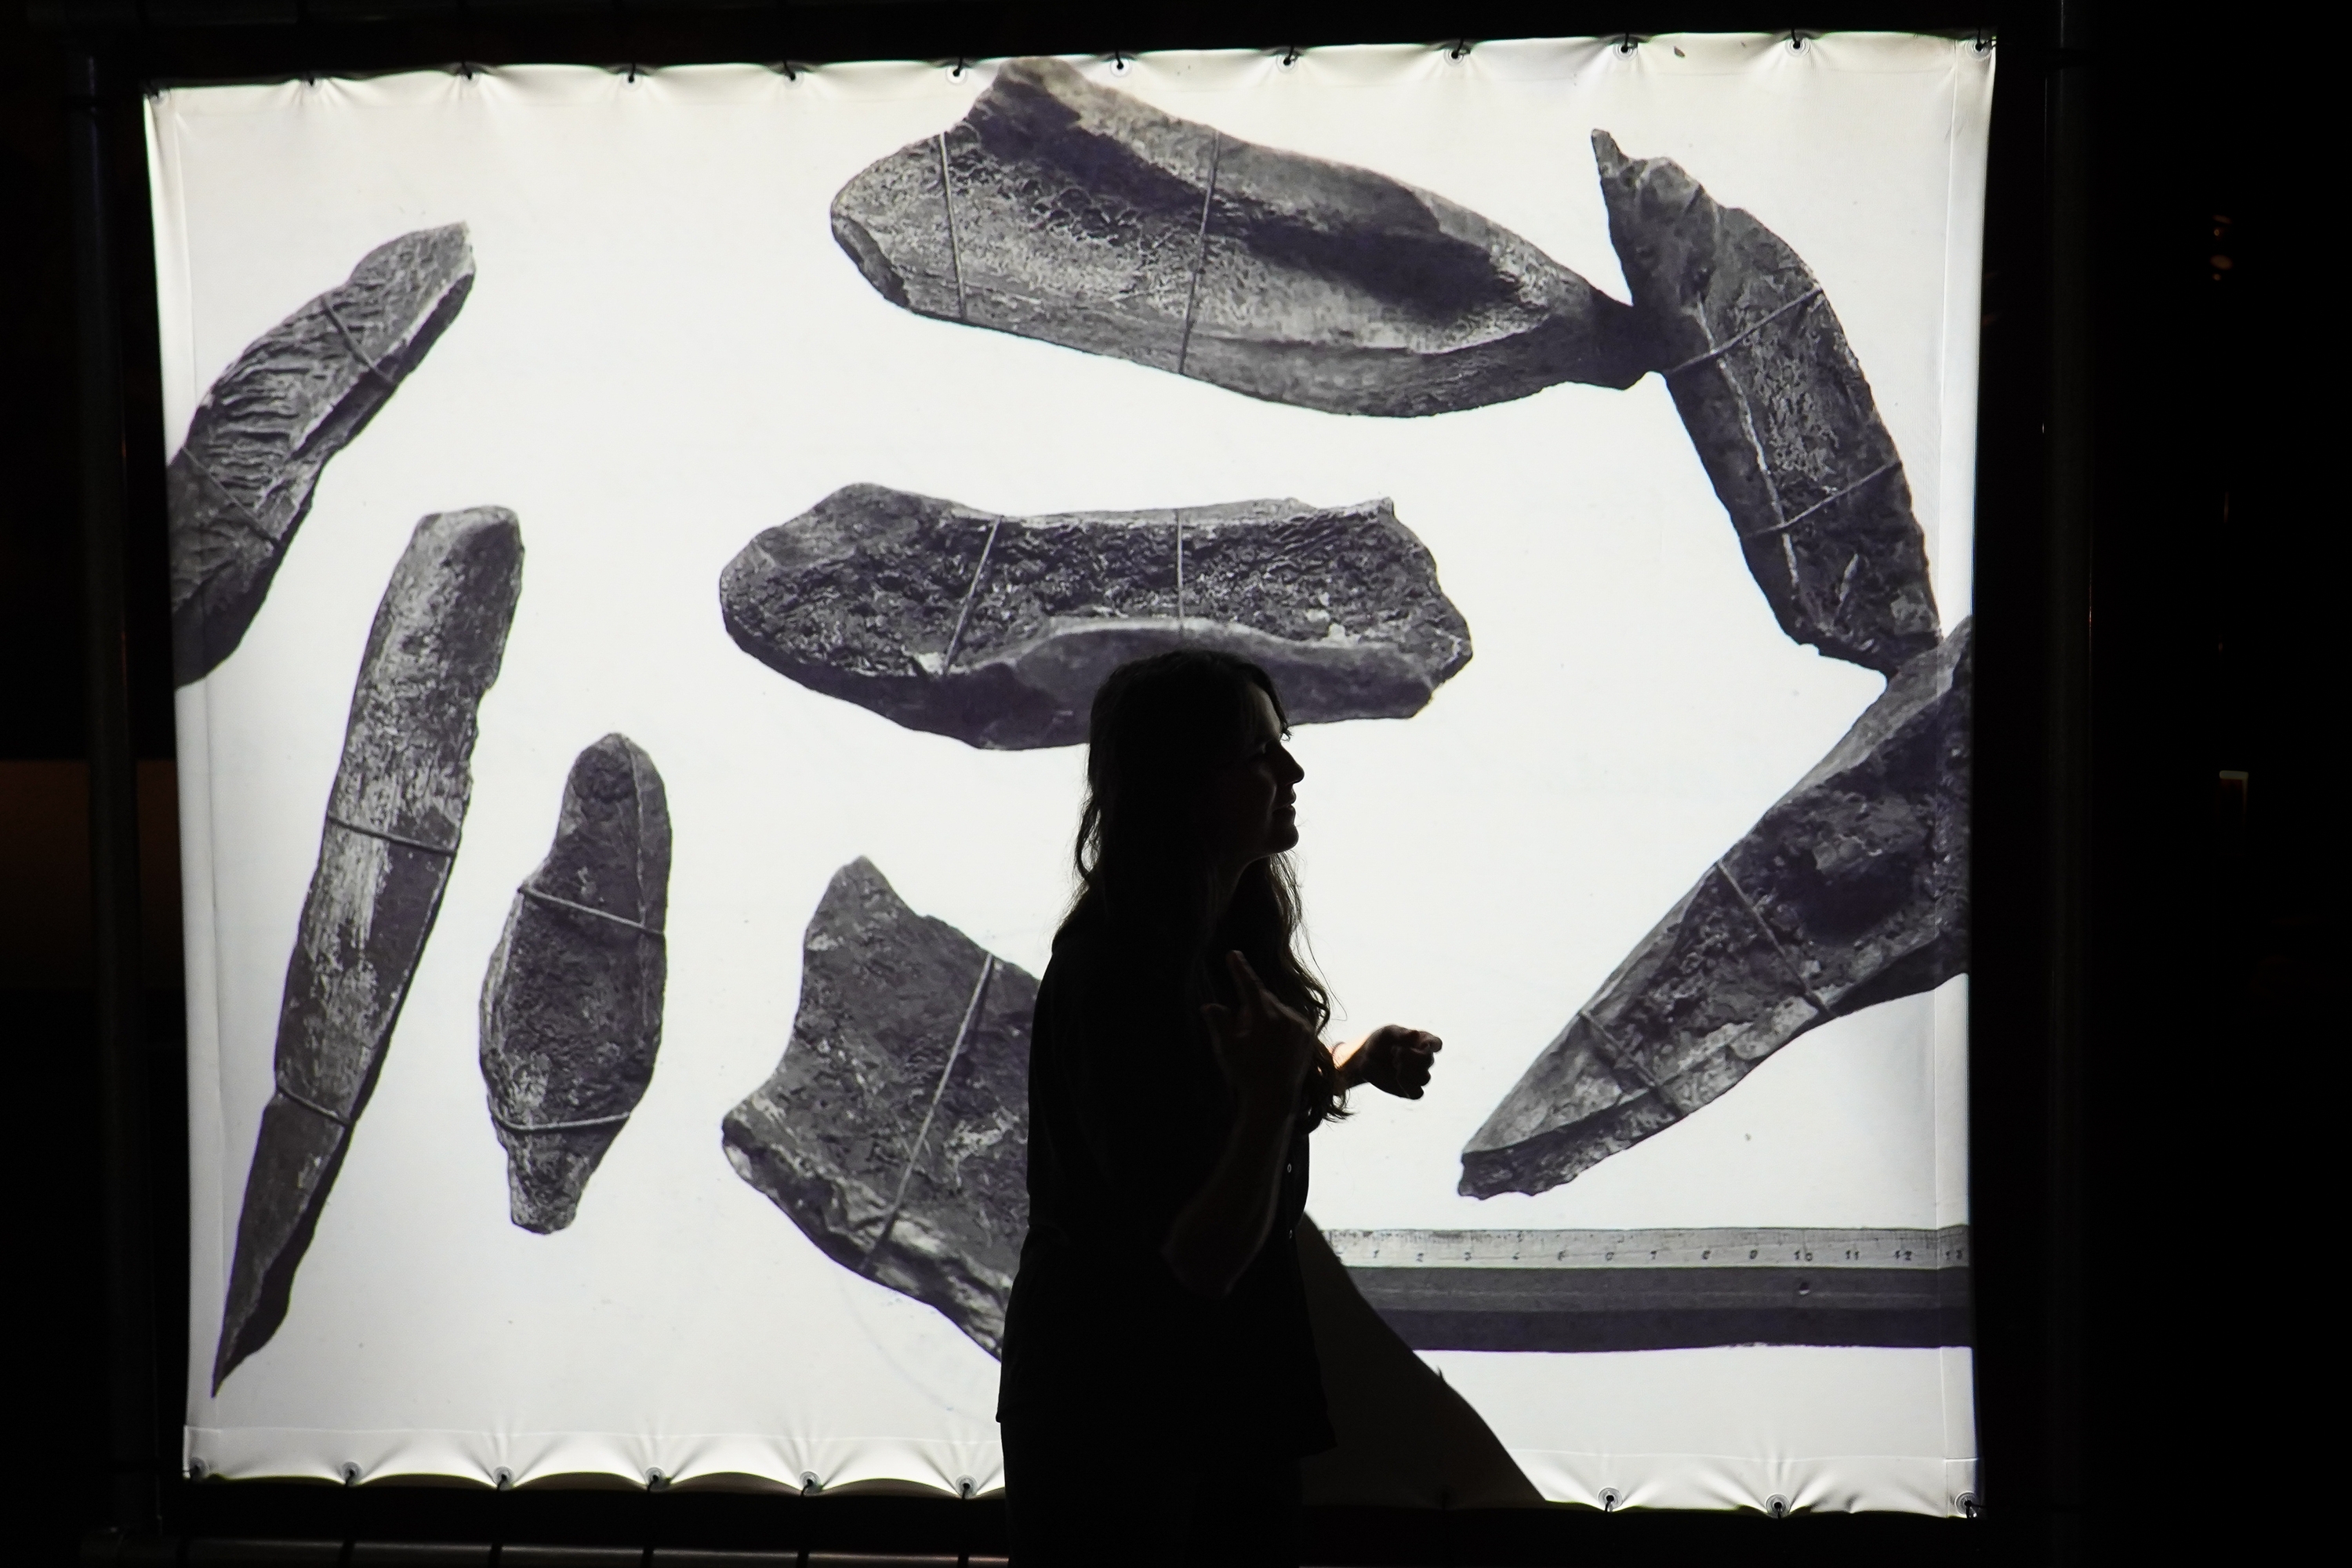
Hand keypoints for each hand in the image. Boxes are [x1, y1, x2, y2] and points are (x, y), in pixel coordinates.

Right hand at [1200, 951, 1317, 1116]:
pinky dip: (1279, 1024)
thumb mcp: (1226, 1049)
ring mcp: (1301, 1026)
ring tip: (1259, 1045)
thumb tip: (1209, 1005)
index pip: (1250, 986)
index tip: (1233, 954)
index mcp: (1265, 1020)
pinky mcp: (1309, 1033)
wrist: (1274, 1099)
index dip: (1240, 969)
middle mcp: (1287, 1018)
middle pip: (1262, 999)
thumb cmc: (1245, 1074)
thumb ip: (1218, 1022)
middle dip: (1249, 1008)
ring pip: (1276, 1009)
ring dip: (1265, 1017)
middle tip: (1242, 1033)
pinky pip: (1289, 1019)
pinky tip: (1272, 1045)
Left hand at [1337, 1024, 1442, 1099]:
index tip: (1419, 1043)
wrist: (1364, 1058)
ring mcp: (1417, 1075)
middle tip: (1395, 1052)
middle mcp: (1423, 1060)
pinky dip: (1408, 1086)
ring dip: (1408, 1071)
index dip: (1431, 1045)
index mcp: (1422, 1042)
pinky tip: (1397, 1078)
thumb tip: (1415, 1034)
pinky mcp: (1410, 1089)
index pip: (1436, 1044)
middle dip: (1411, 1057)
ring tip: (1394, 1064)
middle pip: (1429, 1061)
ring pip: (1425, 1079)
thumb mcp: (1386, 1033)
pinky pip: (1418, 1094)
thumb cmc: (1379, 1041)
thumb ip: (1400, 1033)